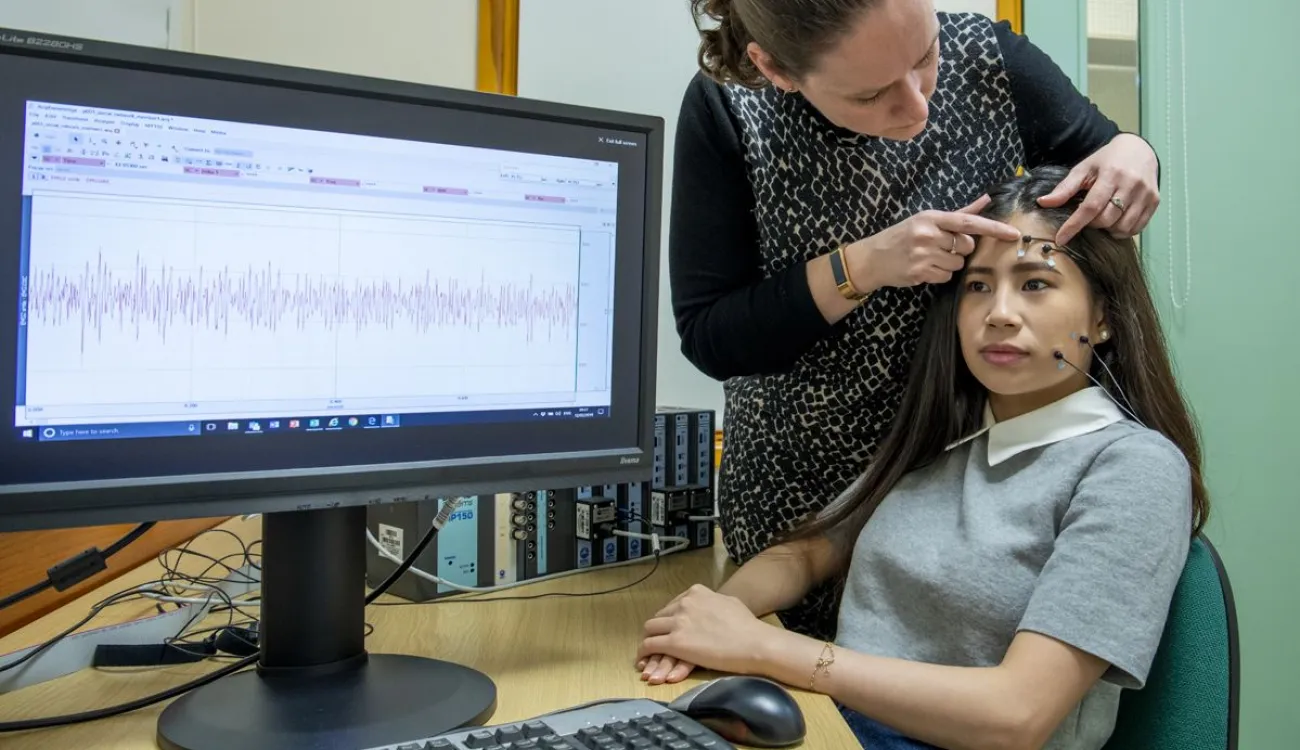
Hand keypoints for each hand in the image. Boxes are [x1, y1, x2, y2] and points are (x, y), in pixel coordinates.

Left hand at [636, 585, 770, 678]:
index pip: (673, 605)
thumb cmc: (748, 626)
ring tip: (648, 653)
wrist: (754, 643)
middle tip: (658, 642)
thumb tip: (711, 606)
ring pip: (650, 629)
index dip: (670, 619)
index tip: (670, 629)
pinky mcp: (675, 642)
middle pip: (659, 616)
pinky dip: (644, 652)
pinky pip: (649, 645)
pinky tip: (644, 660)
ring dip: (648, 640)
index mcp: (696, 592)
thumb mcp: (729, 603)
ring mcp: (678, 622)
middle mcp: (684, 603)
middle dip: (658, 630)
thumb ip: (714, 603)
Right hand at [847, 196, 1021, 288]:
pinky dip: (939, 274)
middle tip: (939, 247)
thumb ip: (960, 212)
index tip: (1013, 234)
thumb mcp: (927, 219)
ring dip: (948, 263)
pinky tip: (924, 268)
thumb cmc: (902, 236)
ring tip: (929, 258)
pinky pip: (946, 276)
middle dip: (960, 249)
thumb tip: (986, 199)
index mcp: (931, 218)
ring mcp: (923, 254)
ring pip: (957, 263)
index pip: (969, 222)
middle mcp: (928, 234)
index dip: (993, 228)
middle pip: (966, 246)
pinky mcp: (920, 272)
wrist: (873, 258)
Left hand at [1038, 133, 1160, 244]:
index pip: (1091, 207)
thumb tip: (1043, 203)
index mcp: (1111, 175)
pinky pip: (1136, 228)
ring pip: (1122, 227)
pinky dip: (1123, 230)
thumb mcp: (1084, 169)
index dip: (1074, 225)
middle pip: (1106, 219)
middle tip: (1088, 215)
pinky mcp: (1155, 201)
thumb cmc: (1106, 161)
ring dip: (1108, 229)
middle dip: (1092, 224)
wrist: (1139, 149)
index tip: (1061, 239)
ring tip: (1103, 217)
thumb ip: (1065, 188)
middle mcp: (1131, 185)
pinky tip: (1116, 220)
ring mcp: (1146, 194)